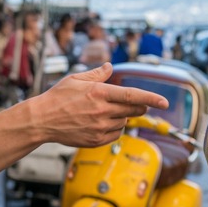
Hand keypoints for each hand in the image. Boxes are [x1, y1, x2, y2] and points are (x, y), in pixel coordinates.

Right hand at [29, 63, 169, 146]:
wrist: (42, 121)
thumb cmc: (58, 97)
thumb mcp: (76, 79)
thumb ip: (97, 74)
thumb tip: (111, 66)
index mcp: (99, 92)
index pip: (132, 96)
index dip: (151, 99)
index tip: (165, 102)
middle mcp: (102, 111)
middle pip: (134, 110)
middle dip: (139, 106)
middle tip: (134, 103)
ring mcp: (100, 127)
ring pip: (125, 122)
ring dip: (122, 116)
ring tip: (103, 112)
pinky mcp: (97, 140)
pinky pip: (116, 134)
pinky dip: (114, 128)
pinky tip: (100, 123)